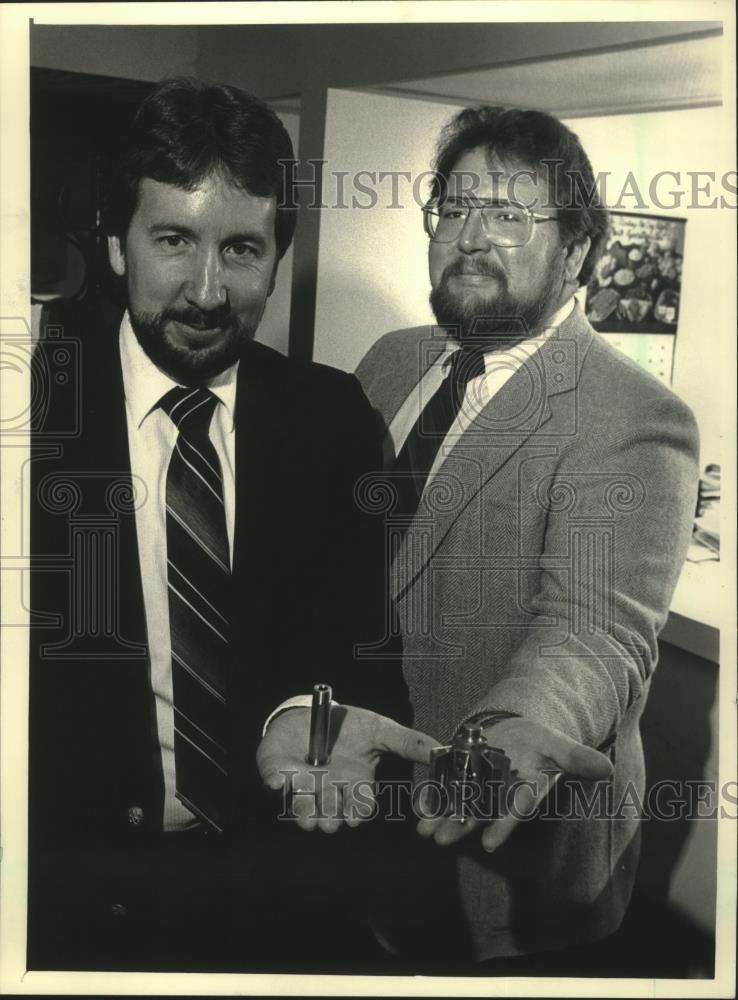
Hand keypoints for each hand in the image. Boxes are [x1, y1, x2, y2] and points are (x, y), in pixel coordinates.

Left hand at [257, 705, 436, 832]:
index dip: (356, 812)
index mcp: (354, 784)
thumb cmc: (352, 726)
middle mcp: (329, 790)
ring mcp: (302, 783)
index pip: (358, 806)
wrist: (317, 711)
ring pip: (303, 805)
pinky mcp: (277, 769)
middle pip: (331, 812)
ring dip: (304, 811)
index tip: (354, 817)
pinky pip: (273, 777)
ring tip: (308, 818)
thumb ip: (411, 742)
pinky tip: (278, 781)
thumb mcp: (383, 731)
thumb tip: (443, 750)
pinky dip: (275, 780)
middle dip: (331, 818)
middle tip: (331, 823)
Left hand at [417, 717, 613, 852]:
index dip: (503, 826)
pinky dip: (432, 800)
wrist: (516, 729)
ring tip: (426, 832)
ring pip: (460, 807)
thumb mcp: (557, 745)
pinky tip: (417, 812)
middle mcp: (500, 796)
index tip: (488, 843)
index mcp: (524, 791)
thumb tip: (606, 768)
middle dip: (462, 826)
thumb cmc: (539, 741)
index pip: (514, 811)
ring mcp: (480, 789)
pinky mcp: (462, 776)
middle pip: (481, 814)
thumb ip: (577, 757)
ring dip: (443, 820)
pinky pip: (446, 791)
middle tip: (443, 839)